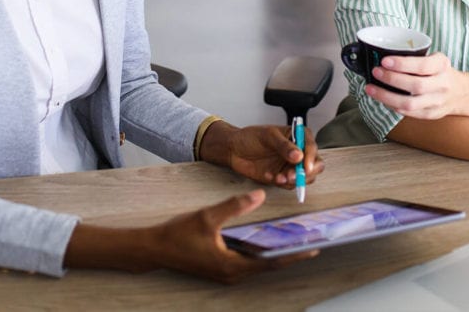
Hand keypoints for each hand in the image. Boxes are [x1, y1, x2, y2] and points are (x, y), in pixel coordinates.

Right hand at [145, 190, 318, 282]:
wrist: (154, 249)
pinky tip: (265, 240)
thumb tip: (260, 195)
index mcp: (232, 265)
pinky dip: (259, 252)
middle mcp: (232, 274)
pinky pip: (247, 262)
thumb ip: (236, 205)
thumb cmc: (178, 234)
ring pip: (258, 264)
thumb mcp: (208, 216)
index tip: (313, 248)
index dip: (294, 254)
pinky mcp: (221, 268)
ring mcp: (226, 273)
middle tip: (310, 242)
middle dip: (289, 253)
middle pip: (268, 265)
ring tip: (293, 240)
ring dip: (274, 253)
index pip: (271, 262)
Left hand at [200, 122, 323, 188]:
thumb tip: (299, 156)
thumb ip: (283, 146)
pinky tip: (270, 176)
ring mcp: (290, 165)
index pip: (312, 147)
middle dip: (305, 173)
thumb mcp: (267, 136)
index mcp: (297, 136)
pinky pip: (290, 184)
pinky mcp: (283, 177)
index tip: (305, 166)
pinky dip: (282, 183)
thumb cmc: (250, 137)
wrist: (234, 150)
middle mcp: (297, 151)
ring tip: (278, 177)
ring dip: (293, 180)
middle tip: (292, 176)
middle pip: (315, 165)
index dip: (311, 158)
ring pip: (304, 178)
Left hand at [365, 52, 467, 119]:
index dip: (402, 64)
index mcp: (442, 66)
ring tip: (371, 88)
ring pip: (409, 103)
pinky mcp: (431, 114)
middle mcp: (442, 85)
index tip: (384, 60)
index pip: (423, 65)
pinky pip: (409, 113)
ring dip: (386, 96)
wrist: (462, 92)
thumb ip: (416, 57)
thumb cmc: (440, 72)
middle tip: (375, 72)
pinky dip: (392, 105)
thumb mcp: (435, 58)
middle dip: (391, 79)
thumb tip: (382, 53)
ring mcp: (437, 102)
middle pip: (416, 85)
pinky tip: (382, 98)